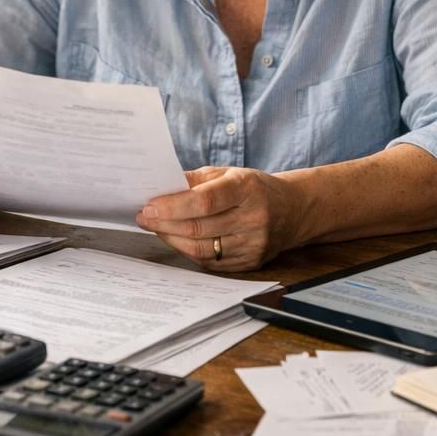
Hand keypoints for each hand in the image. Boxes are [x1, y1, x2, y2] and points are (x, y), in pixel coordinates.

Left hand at [137, 166, 301, 270]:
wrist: (292, 210)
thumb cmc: (255, 188)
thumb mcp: (230, 173)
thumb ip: (196, 179)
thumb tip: (159, 187)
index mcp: (248, 188)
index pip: (205, 200)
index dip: (173, 206)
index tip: (149, 206)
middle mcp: (254, 218)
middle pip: (198, 227)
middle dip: (164, 224)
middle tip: (144, 217)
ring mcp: (254, 243)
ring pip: (201, 249)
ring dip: (172, 239)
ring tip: (156, 228)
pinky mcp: (251, 262)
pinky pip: (210, 262)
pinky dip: (188, 251)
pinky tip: (177, 240)